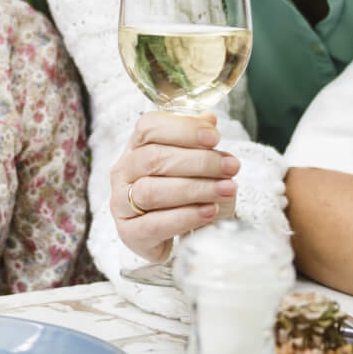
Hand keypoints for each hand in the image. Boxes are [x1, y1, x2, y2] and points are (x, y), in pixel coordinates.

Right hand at [107, 111, 238, 265]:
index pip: (148, 127)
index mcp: (135, 147)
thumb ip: (197, 140)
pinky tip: (209, 211)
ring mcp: (121, 203)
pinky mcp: (129, 233)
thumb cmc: (181, 192)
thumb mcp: (192, 163)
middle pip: (154, 158)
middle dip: (199, 162)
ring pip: (152, 191)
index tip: (214, 137)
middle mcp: (123, 172)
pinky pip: (154, 224)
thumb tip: (209, 119)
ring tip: (226, 190)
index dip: (182, 129)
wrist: (171, 234)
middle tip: (231, 167)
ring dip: (195, 189)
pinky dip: (185, 217)